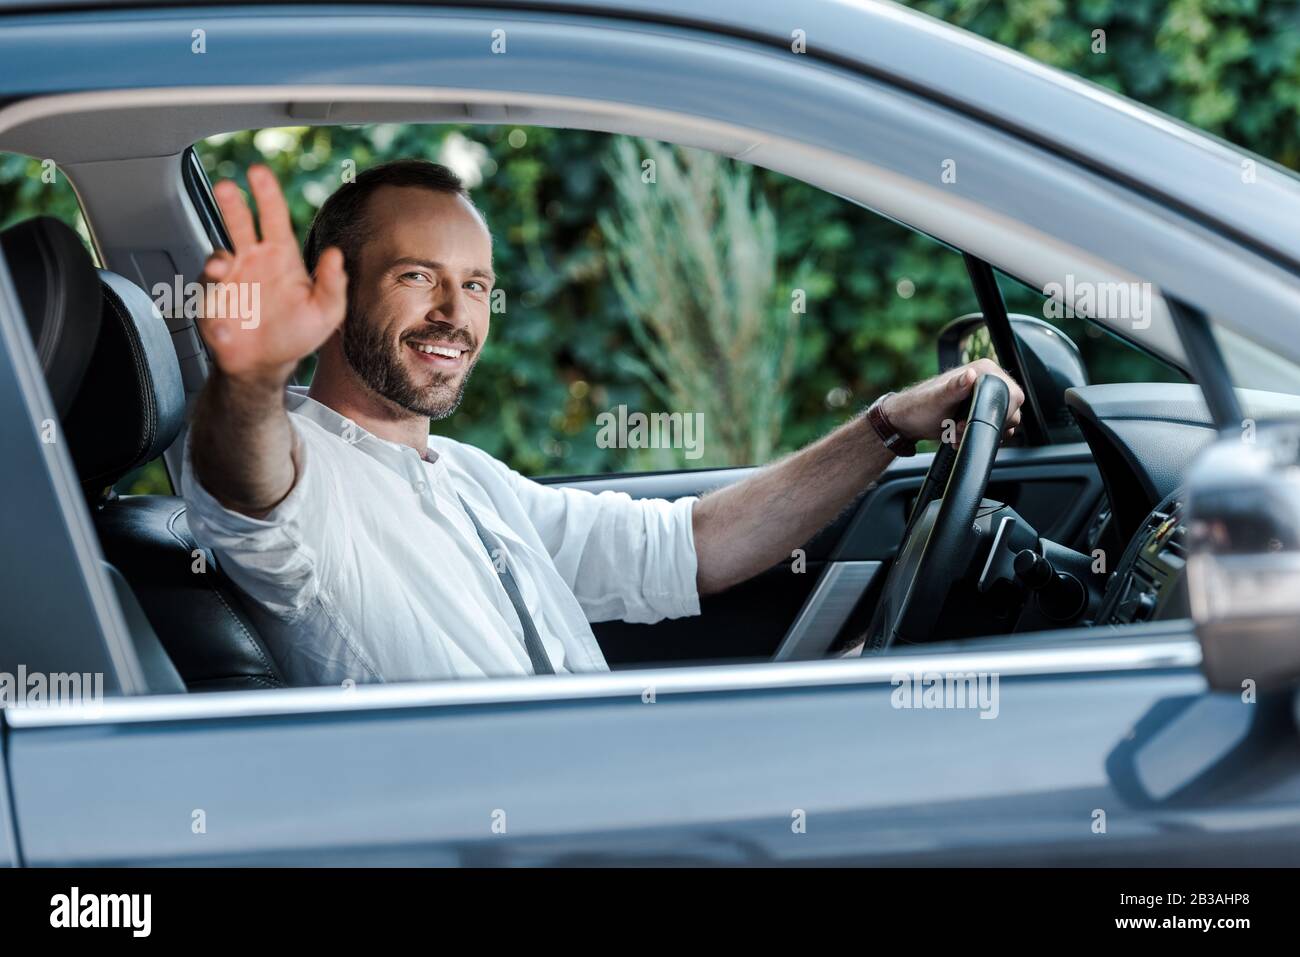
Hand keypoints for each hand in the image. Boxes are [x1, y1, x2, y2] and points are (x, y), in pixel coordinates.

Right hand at [196, 164, 347, 384]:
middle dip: (232, 204)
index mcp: (280, 257)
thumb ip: (333, 285)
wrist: (264, 365)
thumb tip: (336, 255)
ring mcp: (228, 279)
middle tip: (227, 187)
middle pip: (239, 224)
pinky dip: (213, 308)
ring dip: (215, 260)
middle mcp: (251, 261)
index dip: (267, 194)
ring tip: (219, 270)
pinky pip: (206, 297)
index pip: (274, 218)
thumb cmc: (296, 334)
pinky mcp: (210, 302)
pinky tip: (225, 328)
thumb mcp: (326, 312)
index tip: (259, 173)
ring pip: (216, 255)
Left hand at [883, 358, 1024, 444]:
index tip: (974, 420)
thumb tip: (971, 374)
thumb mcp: (937, 399)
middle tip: (959, 427)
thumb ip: (955, 388)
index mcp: (984, 370)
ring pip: (1000, 422)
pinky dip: (975, 435)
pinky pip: (990, 427)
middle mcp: (987, 380)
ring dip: (979, 432)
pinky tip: (958, 435)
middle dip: (985, 425)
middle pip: (1010, 411)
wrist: (906, 422)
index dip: (999, 413)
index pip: (1014, 394)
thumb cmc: (918, 408)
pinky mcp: (979, 410)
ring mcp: (984, 396)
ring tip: (956, 431)